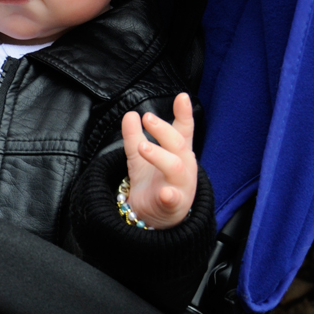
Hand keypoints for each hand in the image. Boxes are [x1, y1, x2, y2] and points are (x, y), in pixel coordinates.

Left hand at [121, 93, 196, 229]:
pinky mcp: (173, 204)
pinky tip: (164, 192)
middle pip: (177, 143)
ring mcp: (181, 184)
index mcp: (178, 151)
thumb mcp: (141, 156)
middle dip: (163, 130)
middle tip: (147, 118)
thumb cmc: (152, 182)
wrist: (153, 216)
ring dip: (159, 155)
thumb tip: (129, 115)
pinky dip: (170, 195)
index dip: (184, 114)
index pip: (183, 129)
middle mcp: (184, 165)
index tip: (182, 97)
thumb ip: (134, 136)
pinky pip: (173, 199)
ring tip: (143, 147)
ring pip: (175, 166)